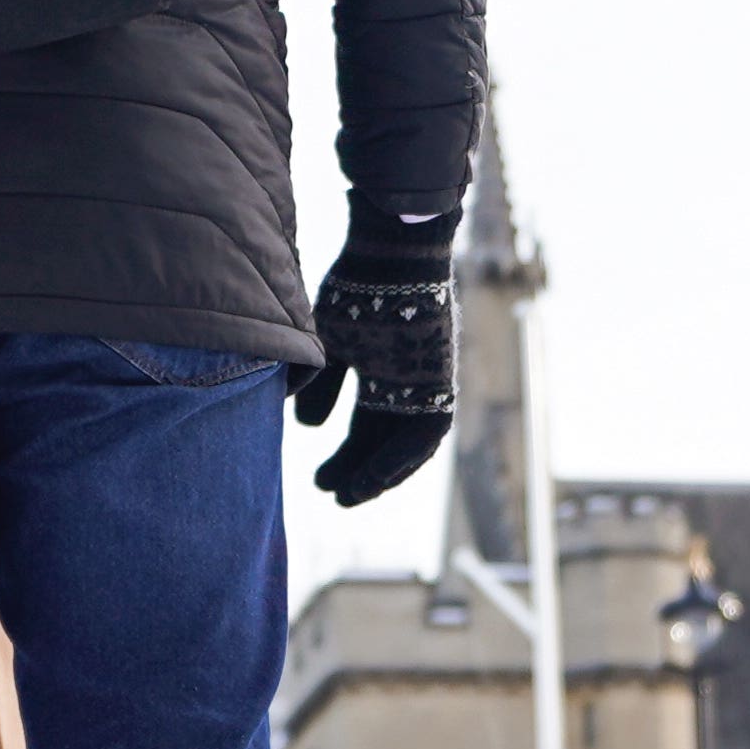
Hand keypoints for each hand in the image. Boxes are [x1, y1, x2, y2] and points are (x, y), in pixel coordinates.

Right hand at [288, 217, 456, 505]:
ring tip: (351, 495)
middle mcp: (405, 379)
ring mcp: (425, 380)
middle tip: (330, 493)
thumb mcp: (329, 342)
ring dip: (381, 473)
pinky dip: (403, 457)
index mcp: (380, 367)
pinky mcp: (442, 377)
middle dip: (357, 469)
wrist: (392, 253)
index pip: (368, 424)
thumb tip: (307, 427)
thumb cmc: (357, 288)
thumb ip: (322, 384)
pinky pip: (428, 430)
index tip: (323, 481)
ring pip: (408, 441)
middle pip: (383, 436)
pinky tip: (376, 478)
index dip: (347, 455)